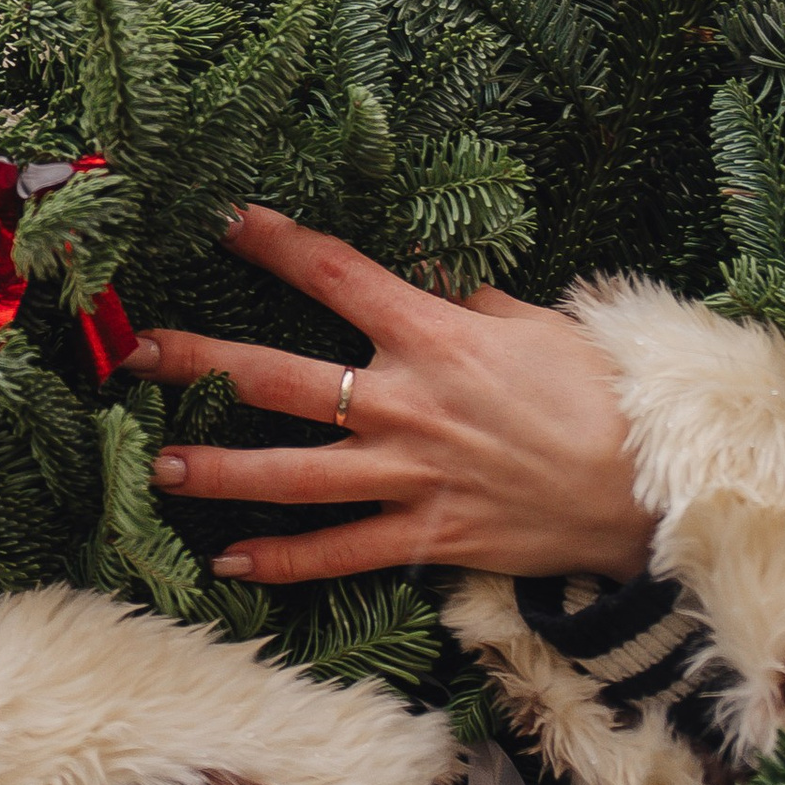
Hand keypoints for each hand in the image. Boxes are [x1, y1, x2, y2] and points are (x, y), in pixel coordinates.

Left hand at [128, 203, 652, 587]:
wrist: (650, 486)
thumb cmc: (601, 392)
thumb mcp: (537, 323)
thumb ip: (470, 305)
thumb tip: (434, 289)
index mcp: (432, 333)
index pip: (333, 273)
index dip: (273, 243)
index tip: (224, 223)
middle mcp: (403, 401)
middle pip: (277, 379)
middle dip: (198, 364)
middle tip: (133, 354)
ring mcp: (408, 474)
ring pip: (289, 474)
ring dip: (217, 469)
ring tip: (159, 463)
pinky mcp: (424, 536)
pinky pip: (337, 553)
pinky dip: (281, 561)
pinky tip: (228, 560)